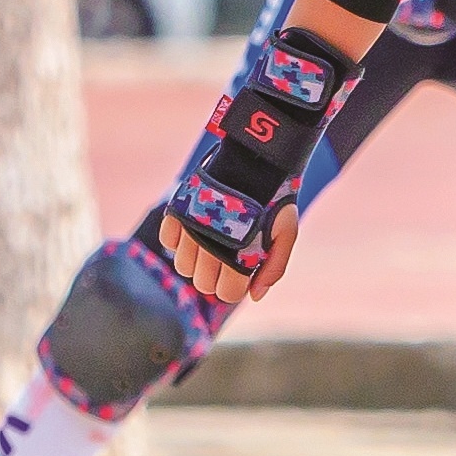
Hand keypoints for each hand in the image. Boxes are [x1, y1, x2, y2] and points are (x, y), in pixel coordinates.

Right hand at [159, 195, 299, 305]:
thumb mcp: (287, 233)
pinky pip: (168, 241)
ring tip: (212, 242)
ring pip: (182, 266)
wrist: (256, 159)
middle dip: (215, 277)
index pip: (226, 293)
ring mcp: (191, 228)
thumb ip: (274, 268)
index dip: (235, 287)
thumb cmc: (275, 200)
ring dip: (195, 260)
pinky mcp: (177, 211)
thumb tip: (254, 296)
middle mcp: (211, 244)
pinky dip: (178, 240)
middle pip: (202, 284)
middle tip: (227, 257)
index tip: (241, 273)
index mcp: (239, 254)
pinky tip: (196, 228)